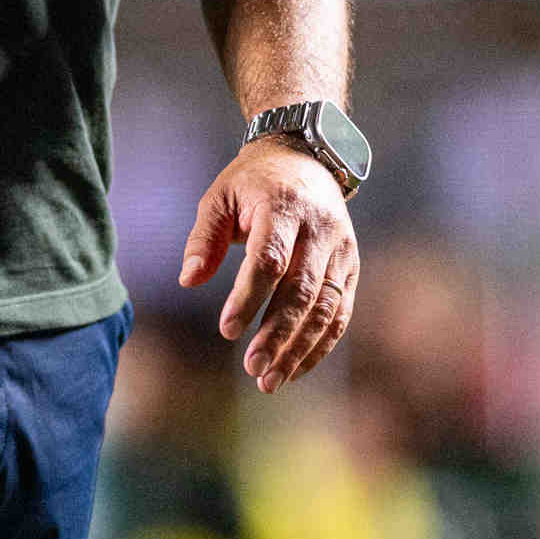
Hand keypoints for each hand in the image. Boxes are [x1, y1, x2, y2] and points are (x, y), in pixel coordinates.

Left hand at [179, 137, 359, 391]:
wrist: (305, 158)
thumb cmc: (252, 183)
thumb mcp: (219, 197)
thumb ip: (203, 238)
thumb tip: (189, 279)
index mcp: (283, 207)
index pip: (269, 259)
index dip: (249, 297)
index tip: (227, 330)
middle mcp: (320, 230)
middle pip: (302, 290)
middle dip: (278, 334)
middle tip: (253, 368)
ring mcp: (341, 249)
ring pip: (326, 308)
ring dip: (300, 349)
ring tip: (270, 380)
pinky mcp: (351, 266)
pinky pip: (341, 313)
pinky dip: (320, 345)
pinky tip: (295, 369)